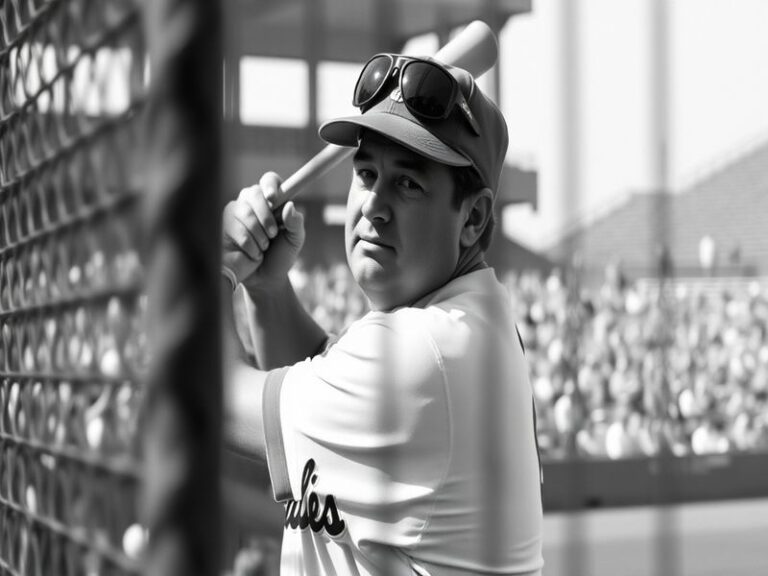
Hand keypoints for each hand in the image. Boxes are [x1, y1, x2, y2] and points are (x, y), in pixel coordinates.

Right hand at [222, 172, 304, 291]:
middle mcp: (252, 202)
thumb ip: (296, 223)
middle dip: (265, 215)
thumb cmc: (280, 255)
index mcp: (271, 201)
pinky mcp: (222, 225)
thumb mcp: (295, 240)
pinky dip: (247, 243)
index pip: (269, 180)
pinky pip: (232, 226)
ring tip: (264, 248)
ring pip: (243, 211)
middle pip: (253, 193)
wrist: (265, 278)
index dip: (270, 185)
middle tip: (273, 233)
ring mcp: (235, 212)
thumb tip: (290, 206)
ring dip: (258, 233)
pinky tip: (253, 253)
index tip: (273, 197)